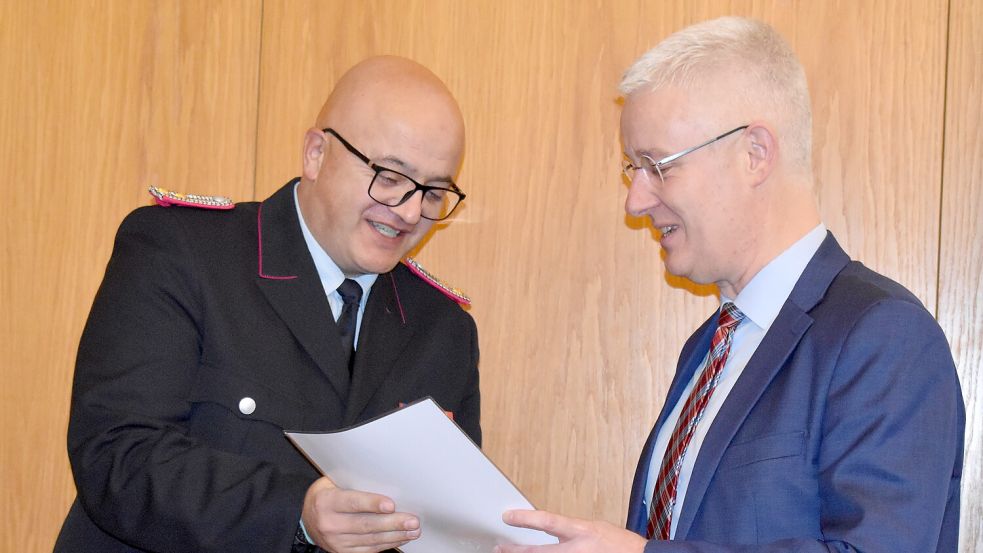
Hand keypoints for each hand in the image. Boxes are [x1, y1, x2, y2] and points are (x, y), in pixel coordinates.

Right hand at [301, 476, 420, 552]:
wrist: (307, 520)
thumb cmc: (325, 496)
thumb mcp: (332, 482)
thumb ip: (353, 481)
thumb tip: (385, 476)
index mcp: (326, 502)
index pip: (352, 503)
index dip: (372, 504)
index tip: (391, 505)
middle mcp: (330, 524)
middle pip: (365, 525)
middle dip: (392, 523)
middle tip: (412, 520)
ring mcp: (336, 542)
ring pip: (370, 540)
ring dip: (395, 535)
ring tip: (413, 530)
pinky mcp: (343, 552)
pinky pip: (369, 550)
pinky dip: (388, 544)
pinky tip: (401, 538)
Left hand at [495, 509, 646, 552]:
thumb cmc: (621, 545)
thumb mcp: (595, 528)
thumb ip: (572, 531)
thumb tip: (551, 532)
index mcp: (582, 531)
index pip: (547, 522)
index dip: (525, 519)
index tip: (508, 517)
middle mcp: (577, 550)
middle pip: (538, 552)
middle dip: (516, 550)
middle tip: (500, 547)